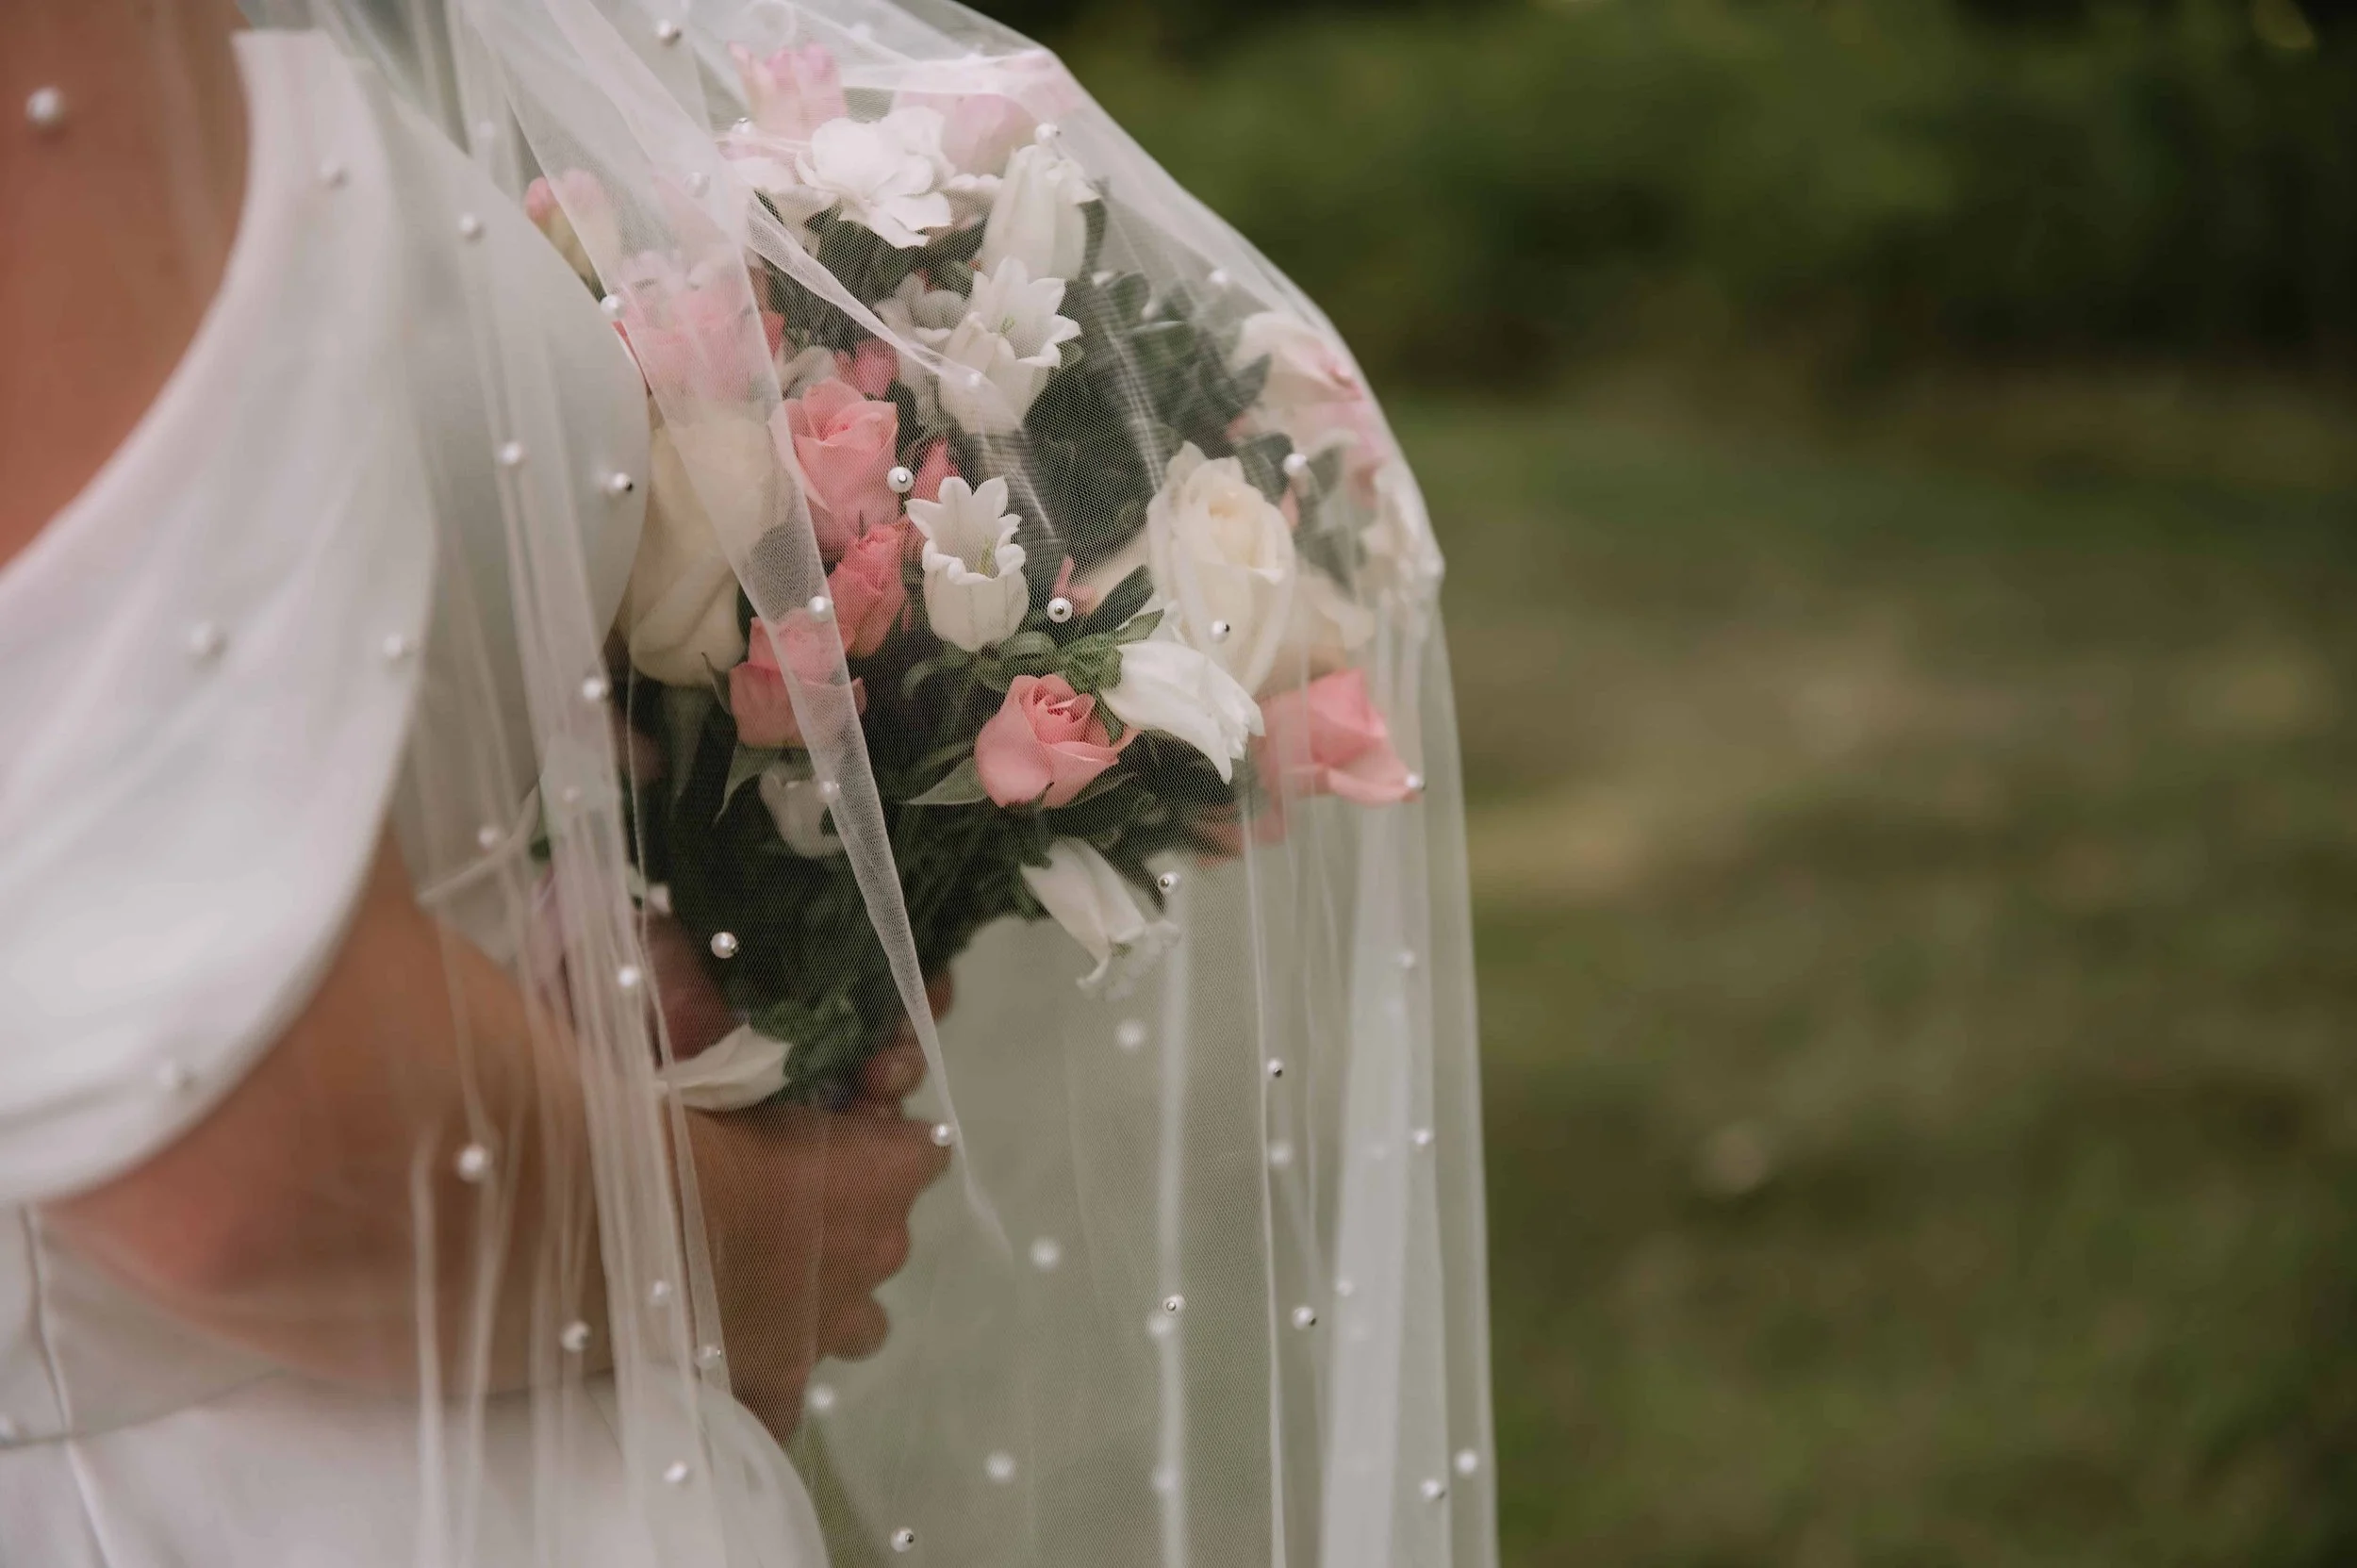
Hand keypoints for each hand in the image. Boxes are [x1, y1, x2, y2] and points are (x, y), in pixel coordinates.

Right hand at [678, 970, 953, 1436]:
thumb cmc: (666, 1112)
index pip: (917, 1148)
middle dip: (840, 1221)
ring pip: (853, 1323)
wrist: (610, 1218)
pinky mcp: (769, 1388)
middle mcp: (875, 1253)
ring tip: (745, 1281)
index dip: (877, 1136)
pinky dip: (754, 1387)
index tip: (833, 1123)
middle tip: (766, 1199)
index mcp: (885, 1168)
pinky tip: (712, 1369)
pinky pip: (782, 1404)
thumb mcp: (689, 1030)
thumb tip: (659, 925)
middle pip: (884, 1235)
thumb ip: (689, 987)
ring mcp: (828, 1330)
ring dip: (814, 1302)